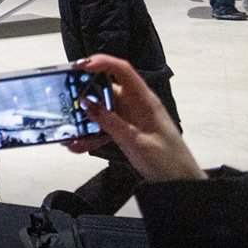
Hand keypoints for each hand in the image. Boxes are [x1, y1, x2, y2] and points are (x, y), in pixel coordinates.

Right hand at [65, 55, 204, 182]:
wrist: (181, 184)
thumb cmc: (169, 161)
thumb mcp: (137, 141)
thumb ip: (112, 122)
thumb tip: (88, 104)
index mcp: (144, 100)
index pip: (121, 70)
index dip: (100, 62)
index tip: (79, 66)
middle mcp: (135, 105)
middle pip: (105, 89)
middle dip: (84, 94)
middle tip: (66, 102)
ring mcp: (130, 119)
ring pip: (101, 111)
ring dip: (84, 121)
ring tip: (69, 132)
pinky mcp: (125, 133)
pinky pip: (103, 128)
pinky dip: (90, 136)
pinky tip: (78, 145)